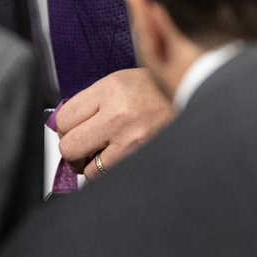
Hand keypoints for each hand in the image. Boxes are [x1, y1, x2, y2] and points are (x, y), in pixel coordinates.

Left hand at [54, 68, 172, 177]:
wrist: (193, 97)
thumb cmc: (157, 91)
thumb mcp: (123, 81)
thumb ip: (93, 99)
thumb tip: (65, 122)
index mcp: (111, 88)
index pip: (64, 117)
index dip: (63, 127)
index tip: (70, 128)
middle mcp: (118, 114)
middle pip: (69, 146)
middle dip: (72, 149)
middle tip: (81, 145)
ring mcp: (131, 140)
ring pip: (87, 168)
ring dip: (90, 164)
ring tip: (102, 153)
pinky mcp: (141, 159)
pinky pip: (109, 176)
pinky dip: (107, 172)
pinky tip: (116, 158)